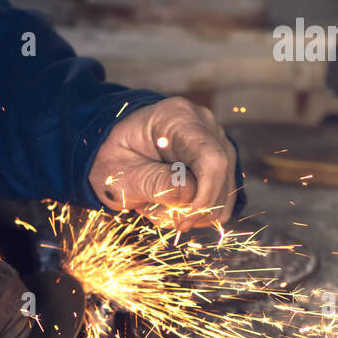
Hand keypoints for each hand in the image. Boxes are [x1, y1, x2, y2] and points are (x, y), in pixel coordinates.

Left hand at [88, 97, 238, 231]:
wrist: (115, 151)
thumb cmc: (113, 158)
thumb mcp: (120, 173)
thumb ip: (153, 183)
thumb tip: (190, 195)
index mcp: (177, 118)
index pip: (211, 158)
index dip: (205, 195)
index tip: (183, 220)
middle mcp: (206, 126)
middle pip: (220, 179)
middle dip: (188, 207)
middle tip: (148, 209)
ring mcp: (218, 144)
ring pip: (223, 195)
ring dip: (188, 211)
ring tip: (153, 202)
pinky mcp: (221, 166)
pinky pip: (221, 203)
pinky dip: (196, 213)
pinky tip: (168, 204)